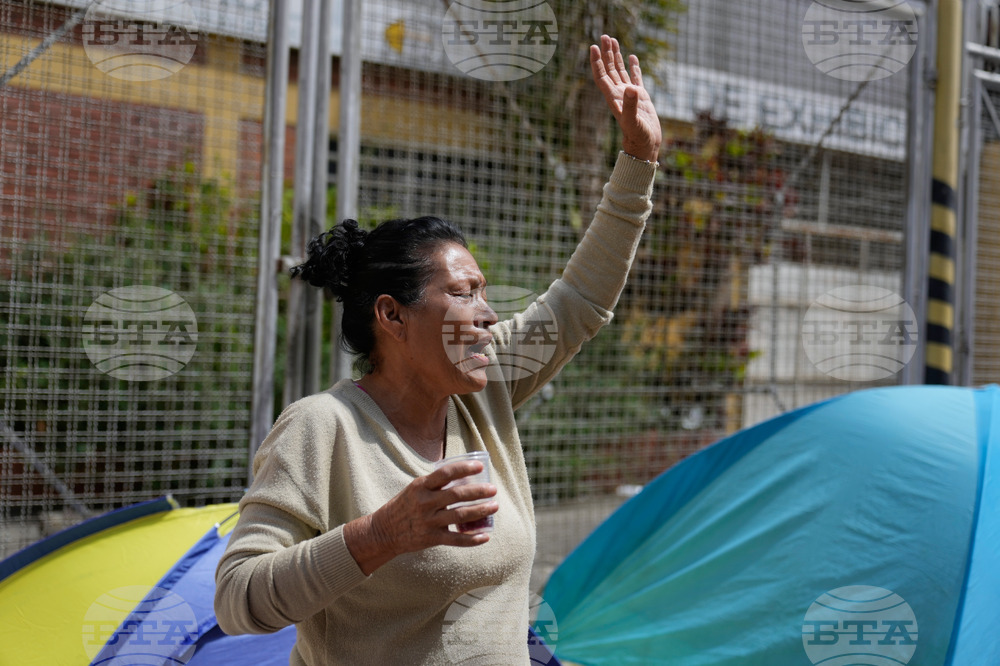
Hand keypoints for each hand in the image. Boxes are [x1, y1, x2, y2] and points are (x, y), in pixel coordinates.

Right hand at [343, 461, 497, 574]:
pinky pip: (455, 540)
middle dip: (478, 491)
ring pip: (459, 516)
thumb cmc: (405, 505)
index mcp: (421, 486)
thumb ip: (435, 484)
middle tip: (493, 489)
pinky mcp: (431, 539)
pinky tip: (485, 536)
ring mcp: (428, 522)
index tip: (480, 466)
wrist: (384, 531)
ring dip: (480, 511)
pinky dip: (472, 539)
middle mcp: (425, 503)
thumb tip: (464, 476)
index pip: (445, 473)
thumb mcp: (415, 489)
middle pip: (456, 495)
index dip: (464, 468)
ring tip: (494, 506)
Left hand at [590, 35, 661, 162]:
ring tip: (613, 41)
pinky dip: (633, 67)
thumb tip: (631, 88)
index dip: (596, 62)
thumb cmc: (638, 137)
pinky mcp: (641, 98)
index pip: (602, 76)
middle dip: (606, 53)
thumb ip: (631, 105)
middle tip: (604, 36)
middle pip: (609, 70)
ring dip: (616, 56)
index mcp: (614, 98)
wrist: (645, 147)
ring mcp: (629, 95)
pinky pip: (635, 78)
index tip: (592, 47)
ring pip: (620, 71)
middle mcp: (619, 94)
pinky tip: (632, 57)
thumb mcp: (634, 122)